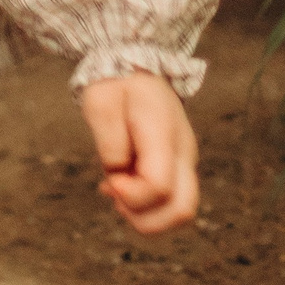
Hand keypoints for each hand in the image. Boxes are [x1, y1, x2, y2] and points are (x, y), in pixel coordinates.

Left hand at [79, 72, 198, 234]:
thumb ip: (109, 140)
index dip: (131, 195)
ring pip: (180, 212)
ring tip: (115, 189)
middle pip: (181, 210)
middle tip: (112, 193)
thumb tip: (118, 173)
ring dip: (144, 214)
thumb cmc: (114, 85)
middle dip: (143, 217)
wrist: (135, 67)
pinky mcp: (178, 168)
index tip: (108, 183)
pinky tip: (119, 185)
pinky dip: (145, 206)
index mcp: (163, 132)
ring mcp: (185, 162)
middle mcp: (182, 152)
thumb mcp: (99, 101)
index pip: (159, 185)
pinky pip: (171, 202)